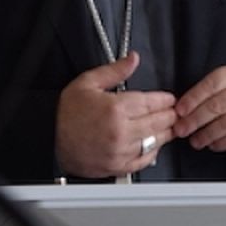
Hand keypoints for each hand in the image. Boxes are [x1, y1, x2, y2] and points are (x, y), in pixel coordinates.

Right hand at [56, 52, 177, 178]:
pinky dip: (153, 151)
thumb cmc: (67, 114)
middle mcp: (120, 131)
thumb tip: (132, 59)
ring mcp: (120, 151)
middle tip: (174, 111)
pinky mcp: (117, 166)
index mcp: (115, 109)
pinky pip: (144, 160)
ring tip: (168, 126)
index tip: (169, 99)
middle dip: (170, 115)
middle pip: (158, 122)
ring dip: (165, 132)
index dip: (165, 100)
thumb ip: (114, 70)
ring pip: (155, 141)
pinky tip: (153, 143)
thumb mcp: (87, 83)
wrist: (50, 139)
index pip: (152, 102)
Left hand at [173, 63, 225, 153]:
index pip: (212, 84)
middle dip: (195, 119)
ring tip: (195, 141)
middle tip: (181, 129)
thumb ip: (205, 95)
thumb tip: (180, 110)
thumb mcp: (224, 89)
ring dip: (207, 134)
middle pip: (217, 104)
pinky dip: (223, 142)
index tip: (179, 111)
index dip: (193, 98)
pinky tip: (213, 145)